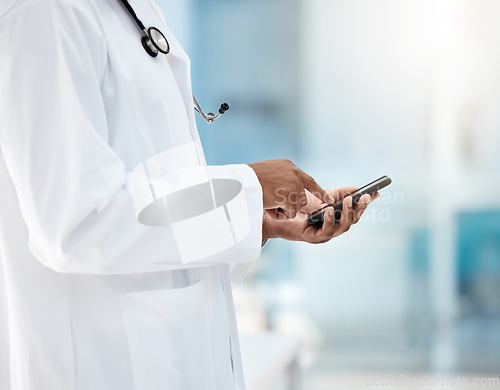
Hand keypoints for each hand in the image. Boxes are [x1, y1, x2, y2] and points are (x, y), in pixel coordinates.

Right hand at [249, 159, 332, 217]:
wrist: (239, 182)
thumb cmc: (246, 181)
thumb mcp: (265, 175)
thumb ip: (279, 181)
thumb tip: (286, 195)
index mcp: (287, 165)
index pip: (308, 180)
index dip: (318, 191)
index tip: (329, 199)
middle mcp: (293, 172)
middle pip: (301, 198)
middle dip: (290, 205)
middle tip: (271, 201)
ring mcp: (293, 183)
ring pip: (296, 207)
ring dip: (281, 209)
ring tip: (266, 201)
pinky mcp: (291, 194)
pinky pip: (289, 214)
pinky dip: (277, 214)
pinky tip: (267, 205)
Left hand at [262, 187, 379, 242]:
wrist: (280, 217)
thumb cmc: (302, 207)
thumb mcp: (324, 196)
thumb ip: (341, 193)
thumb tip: (359, 189)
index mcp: (338, 218)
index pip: (356, 212)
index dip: (365, 204)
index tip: (374, 193)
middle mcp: (334, 228)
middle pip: (353, 221)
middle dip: (359, 208)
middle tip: (363, 197)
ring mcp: (325, 235)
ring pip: (343, 228)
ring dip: (347, 214)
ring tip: (348, 201)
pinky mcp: (314, 238)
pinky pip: (326, 232)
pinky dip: (330, 221)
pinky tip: (330, 210)